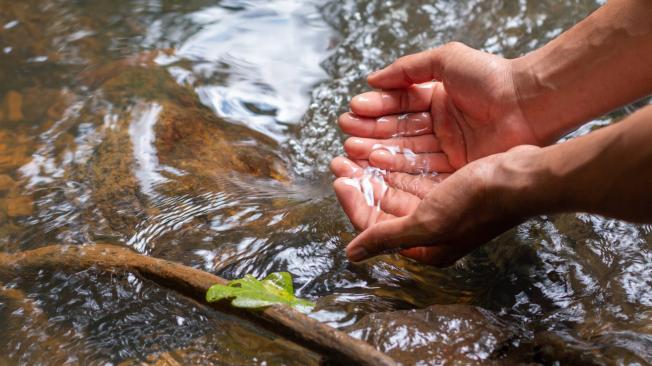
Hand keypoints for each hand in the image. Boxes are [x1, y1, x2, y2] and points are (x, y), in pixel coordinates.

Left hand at [331, 146, 541, 265]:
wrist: (524, 177)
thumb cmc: (480, 202)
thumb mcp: (429, 222)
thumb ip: (387, 236)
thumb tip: (352, 255)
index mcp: (425, 246)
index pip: (375, 227)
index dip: (353, 202)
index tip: (338, 178)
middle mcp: (431, 230)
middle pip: (383, 207)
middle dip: (361, 183)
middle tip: (340, 159)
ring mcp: (442, 208)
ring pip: (397, 189)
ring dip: (375, 171)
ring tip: (356, 150)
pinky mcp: (451, 187)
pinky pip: (414, 177)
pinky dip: (397, 165)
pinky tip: (384, 149)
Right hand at [340, 42, 540, 170]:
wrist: (530, 102)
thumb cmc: (491, 77)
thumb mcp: (445, 60)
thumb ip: (407, 69)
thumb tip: (372, 79)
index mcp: (438, 99)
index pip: (399, 106)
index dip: (376, 108)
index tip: (353, 110)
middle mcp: (441, 126)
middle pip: (399, 131)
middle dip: (371, 132)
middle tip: (346, 134)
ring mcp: (449, 149)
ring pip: (407, 151)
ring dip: (379, 150)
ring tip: (354, 149)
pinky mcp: (458, 169)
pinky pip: (423, 168)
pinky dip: (399, 166)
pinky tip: (377, 163)